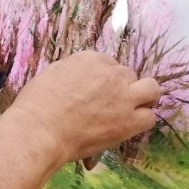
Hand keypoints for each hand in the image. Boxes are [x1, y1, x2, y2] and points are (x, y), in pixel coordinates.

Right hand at [4, 51, 160, 168]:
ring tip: (132, 110)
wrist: (39, 129)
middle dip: (122, 87)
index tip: (97, 92)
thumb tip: (82, 81)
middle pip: (129, 75)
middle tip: (111, 103)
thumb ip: (74, 72)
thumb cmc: (36, 105)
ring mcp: (123, 96)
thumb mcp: (53, 74)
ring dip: (144, 98)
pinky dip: (142, 120)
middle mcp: (112, 73)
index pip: (110, 64)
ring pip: (151, 89)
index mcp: (91, 59)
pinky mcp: (129, 121)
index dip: (105, 79)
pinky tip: (129, 126)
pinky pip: (150, 117)